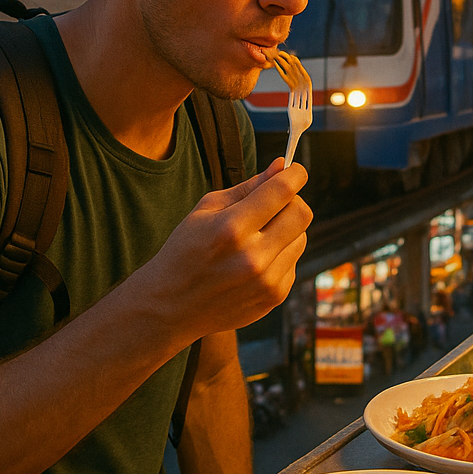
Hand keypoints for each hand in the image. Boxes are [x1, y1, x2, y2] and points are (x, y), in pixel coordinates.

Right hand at [128, 158, 312, 340]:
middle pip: (302, 213)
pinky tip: (255, 260)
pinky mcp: (274, 297)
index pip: (282, 191)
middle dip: (293, 200)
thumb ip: (247, 187)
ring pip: (302, 237)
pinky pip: (294, 261)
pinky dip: (281, 254)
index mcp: (231, 228)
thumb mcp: (205, 210)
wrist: (170, 307)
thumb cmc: (184, 252)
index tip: (295, 171)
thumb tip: (281, 166)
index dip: (295, 174)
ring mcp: (266, 281)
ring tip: (258, 236)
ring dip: (287, 229)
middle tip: (276, 202)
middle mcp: (253, 256)